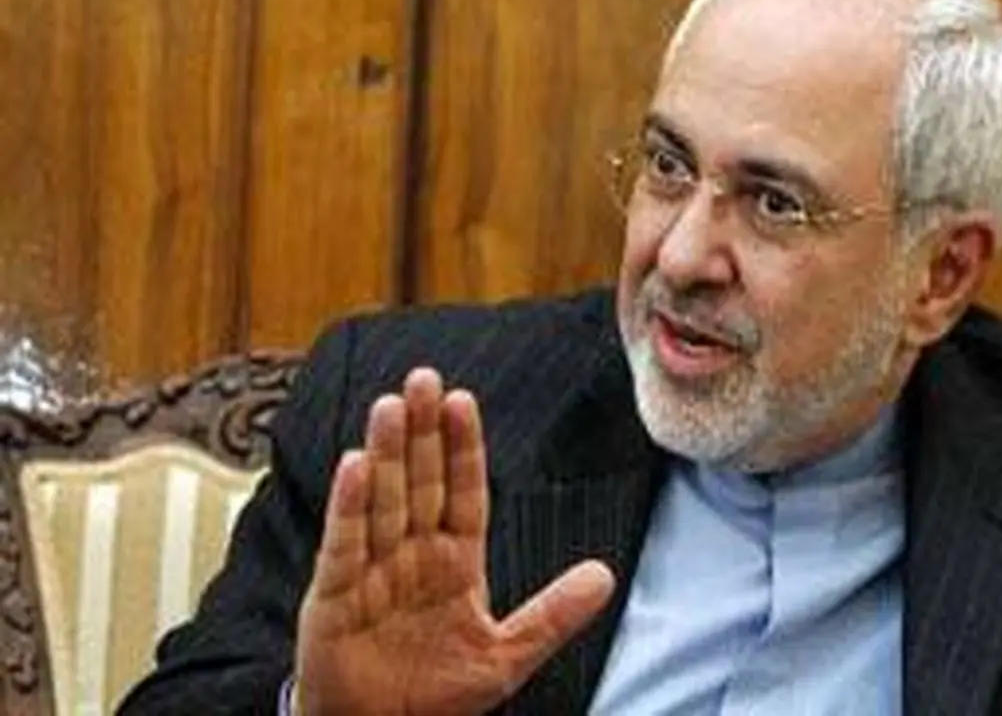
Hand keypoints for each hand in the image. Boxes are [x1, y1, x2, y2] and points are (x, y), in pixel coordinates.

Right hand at [294, 368, 615, 715]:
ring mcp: (372, 571)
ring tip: (391, 406)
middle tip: (424, 379)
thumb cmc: (436, 696)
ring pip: (381, 501)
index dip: (462, 447)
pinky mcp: (333, 597)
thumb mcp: (506, 655)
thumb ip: (553, 614)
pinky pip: (344, 545)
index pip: (462, 491)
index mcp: (454, 561)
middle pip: (419, 482)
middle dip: (422, 432)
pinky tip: (354, 465)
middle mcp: (412, 555)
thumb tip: (605, 576)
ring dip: (387, 454)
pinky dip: (348, 507)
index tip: (463, 401)